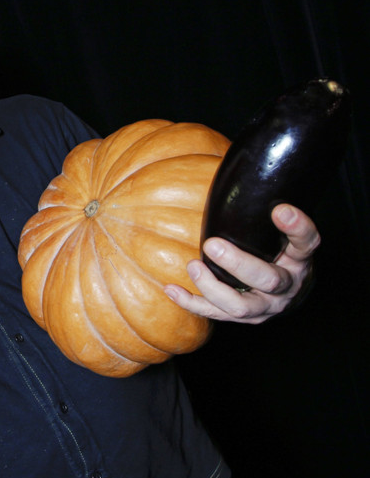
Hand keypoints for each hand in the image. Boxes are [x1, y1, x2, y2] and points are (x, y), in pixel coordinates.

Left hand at [164, 204, 318, 323]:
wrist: (288, 292)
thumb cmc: (277, 248)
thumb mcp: (279, 229)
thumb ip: (263, 207)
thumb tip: (233, 160)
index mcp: (300, 258)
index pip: (307, 242)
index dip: (297, 227)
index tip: (280, 209)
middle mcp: (288, 286)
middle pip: (269, 279)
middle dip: (239, 264)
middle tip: (212, 244)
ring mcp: (266, 306)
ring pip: (242, 306)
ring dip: (213, 288)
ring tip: (192, 266)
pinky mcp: (243, 318)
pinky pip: (215, 314)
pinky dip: (191, 303)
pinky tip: (171, 289)